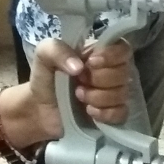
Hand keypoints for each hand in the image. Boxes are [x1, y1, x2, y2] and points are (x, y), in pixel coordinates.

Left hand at [11, 37, 131, 142]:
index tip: (90, 63)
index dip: (111, 56)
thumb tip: (79, 66)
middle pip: (124, 72)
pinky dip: (104, 113)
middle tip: (79, 82)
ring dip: (97, 97)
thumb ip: (57, 50)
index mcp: (99, 53)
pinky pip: (121, 113)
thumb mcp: (44, 55)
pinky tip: (89, 111)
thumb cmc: (46, 78)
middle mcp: (111, 72)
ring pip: (121, 94)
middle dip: (99, 79)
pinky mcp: (113, 115)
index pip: (122, 48)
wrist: (39, 109)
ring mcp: (114, 94)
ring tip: (78, 97)